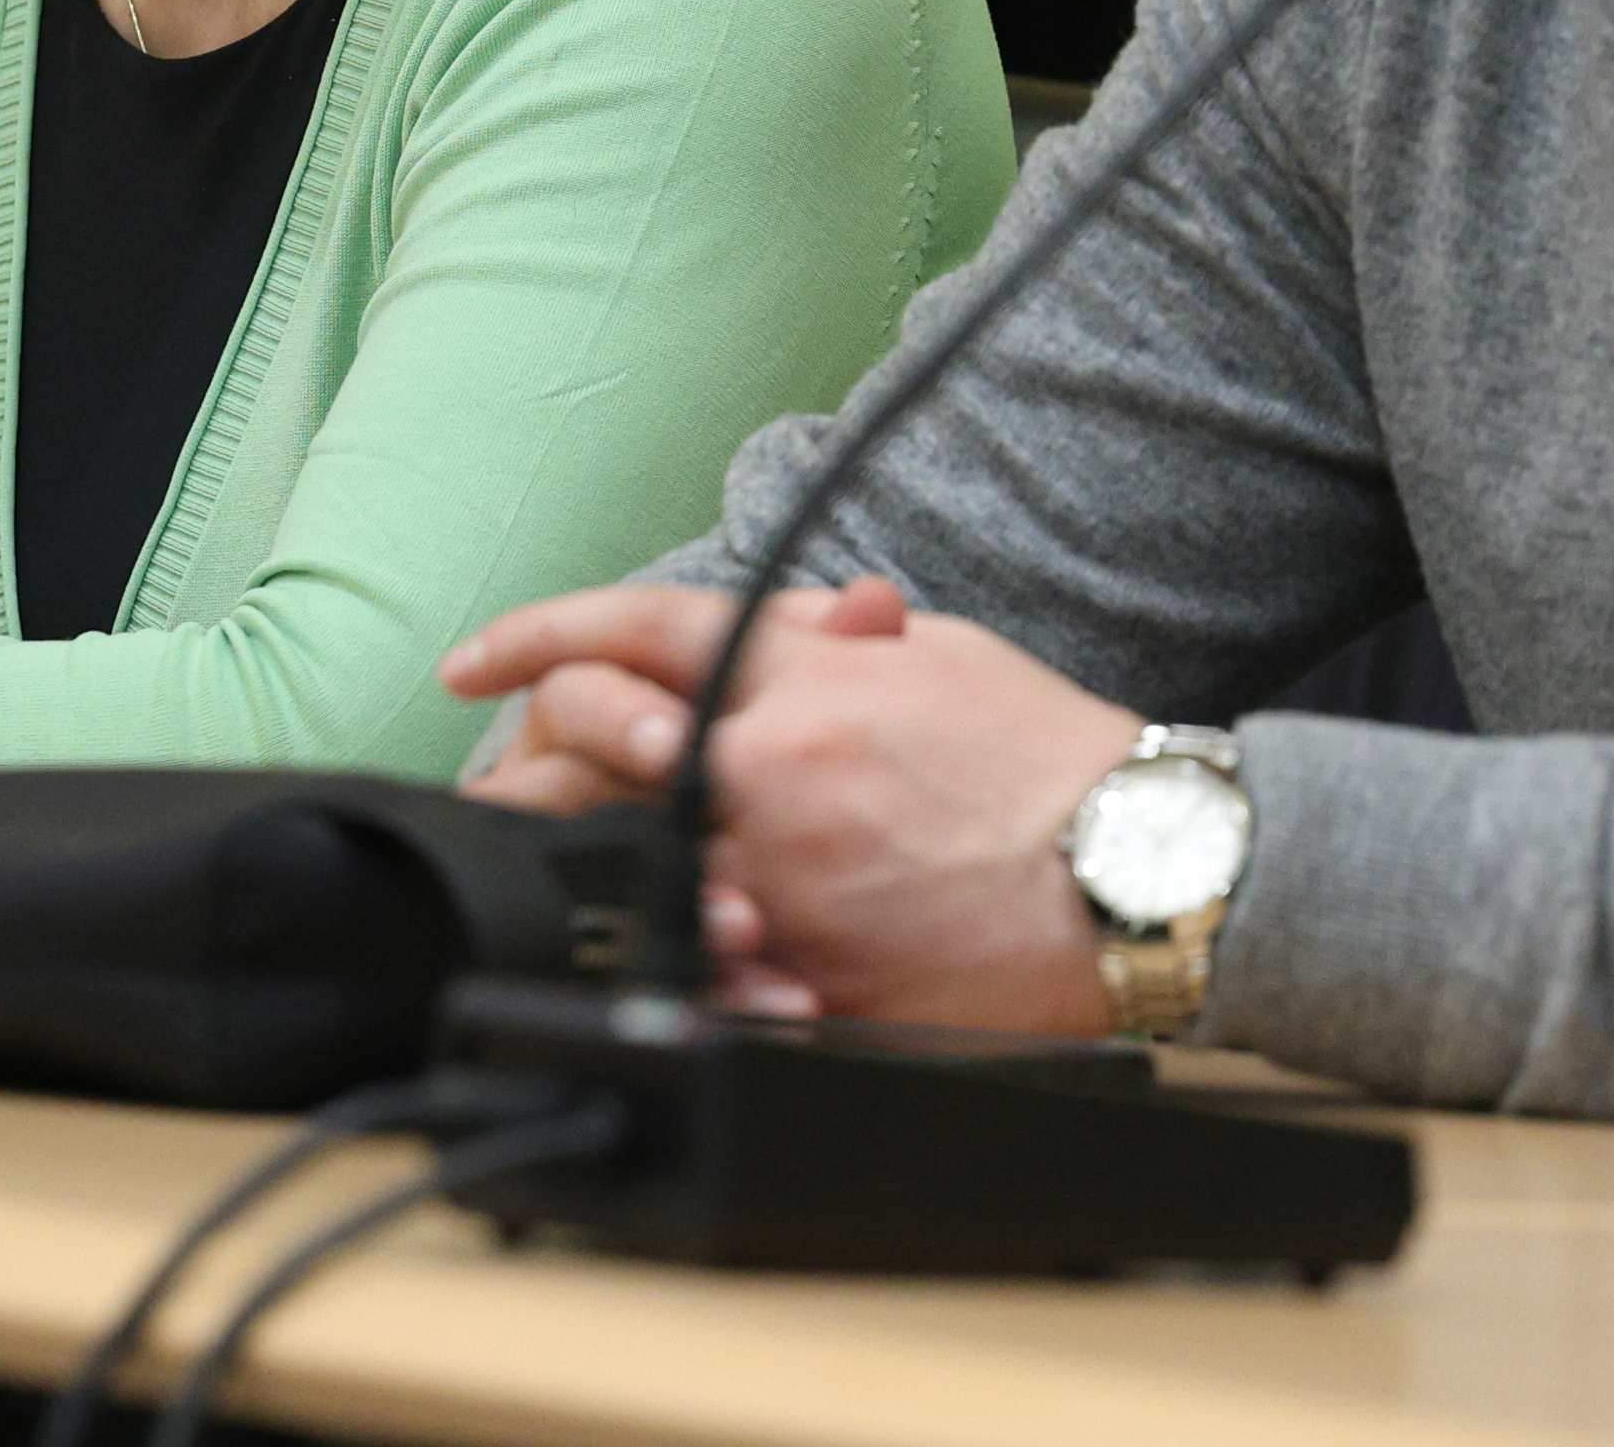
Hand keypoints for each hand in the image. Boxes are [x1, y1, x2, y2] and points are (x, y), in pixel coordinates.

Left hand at [447, 576, 1139, 1031]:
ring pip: (646, 872)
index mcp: (799, 683)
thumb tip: (763, 630)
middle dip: (553, 762)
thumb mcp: (935, 656)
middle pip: (604, 757)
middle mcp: (773, 778)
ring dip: (632, 866)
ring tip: (639, 871)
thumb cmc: (1050, 759)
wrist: (1140, 870)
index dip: (538, 636)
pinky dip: (705, 959)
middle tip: (528, 774)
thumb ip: (826, 642)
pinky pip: (715, 972)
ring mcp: (787, 889)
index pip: (634, 632)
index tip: (472, 661)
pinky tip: (712, 955)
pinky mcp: (816, 983)